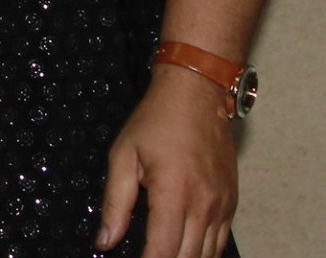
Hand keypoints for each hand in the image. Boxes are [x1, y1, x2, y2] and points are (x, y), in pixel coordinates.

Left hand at [96, 66, 237, 257]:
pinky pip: (221, 242)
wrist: (196, 96)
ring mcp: (222, 206)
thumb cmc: (156, 121)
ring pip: (207, 255)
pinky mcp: (231, 203)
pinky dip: (203, 253)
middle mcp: (203, 205)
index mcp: (173, 193)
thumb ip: (114, 203)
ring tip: (162, 255)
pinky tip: (185, 251)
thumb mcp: (123, 156)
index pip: (163, 251)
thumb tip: (105, 242)